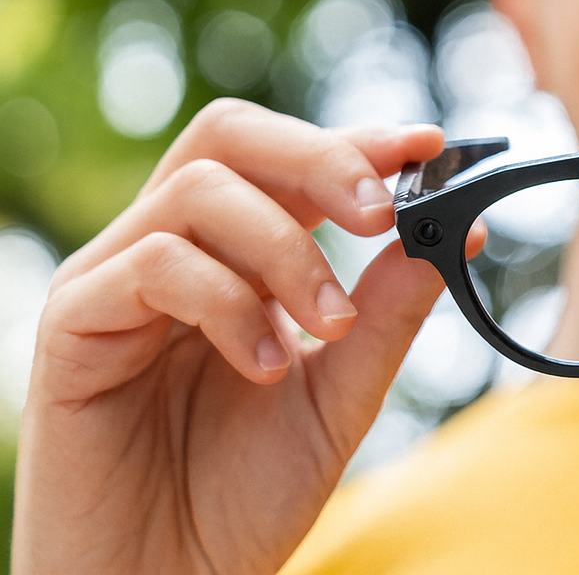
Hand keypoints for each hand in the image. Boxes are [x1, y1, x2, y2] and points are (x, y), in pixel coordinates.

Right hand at [12, 100, 445, 574]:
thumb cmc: (240, 494)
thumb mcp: (341, 395)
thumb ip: (386, 314)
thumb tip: (452, 236)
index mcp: (234, 255)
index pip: (288, 159)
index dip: (357, 141)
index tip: (429, 146)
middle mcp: (171, 249)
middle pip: (230, 137)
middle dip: (320, 158)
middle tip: (381, 213)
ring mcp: (116, 279)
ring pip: (200, 190)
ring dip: (286, 251)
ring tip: (326, 327)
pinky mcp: (73, 323)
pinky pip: (153, 262)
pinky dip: (229, 300)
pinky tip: (268, 364)